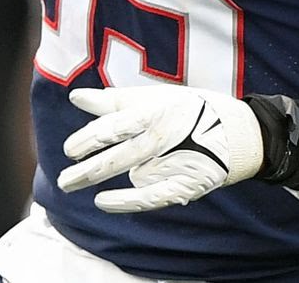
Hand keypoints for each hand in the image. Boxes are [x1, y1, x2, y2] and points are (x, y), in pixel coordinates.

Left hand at [57, 85, 263, 212]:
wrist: (235, 133)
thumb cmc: (187, 109)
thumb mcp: (153, 96)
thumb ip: (114, 100)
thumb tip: (76, 96)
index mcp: (155, 111)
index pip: (114, 128)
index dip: (88, 140)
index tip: (69, 150)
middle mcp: (162, 138)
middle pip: (117, 156)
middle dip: (86, 169)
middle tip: (64, 179)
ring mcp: (173, 163)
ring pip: (129, 175)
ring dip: (98, 180)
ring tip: (72, 184)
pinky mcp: (182, 185)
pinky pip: (149, 198)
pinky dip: (125, 201)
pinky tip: (102, 202)